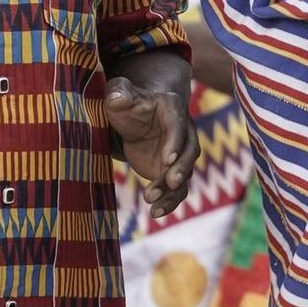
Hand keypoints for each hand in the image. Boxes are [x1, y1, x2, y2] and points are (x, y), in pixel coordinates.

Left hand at [106, 76, 196, 216]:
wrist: (136, 118)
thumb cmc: (127, 104)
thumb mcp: (120, 95)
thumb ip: (119, 93)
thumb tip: (117, 98)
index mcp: (172, 109)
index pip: (178, 126)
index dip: (175, 143)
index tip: (166, 160)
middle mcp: (184, 132)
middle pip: (190, 152)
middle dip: (182, 168)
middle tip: (171, 183)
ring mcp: (180, 153)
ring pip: (184, 174)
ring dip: (172, 190)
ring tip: (152, 202)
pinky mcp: (172, 171)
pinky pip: (176, 189)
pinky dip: (168, 202)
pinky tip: (155, 214)